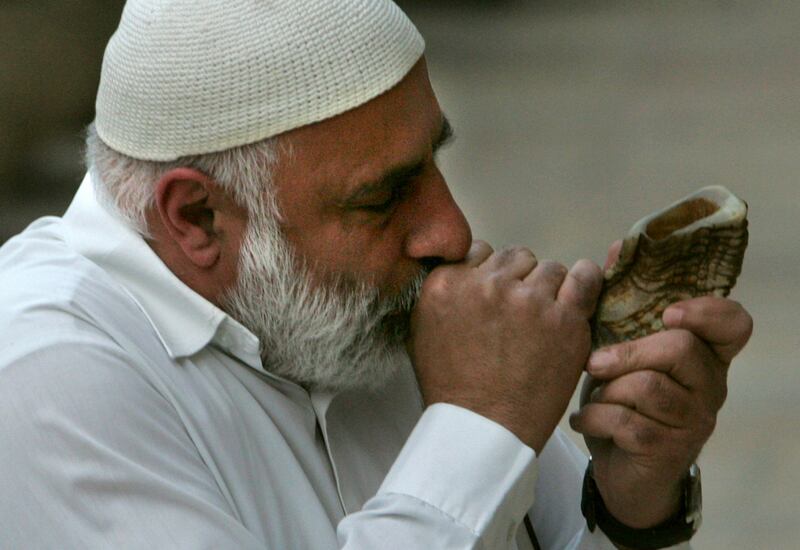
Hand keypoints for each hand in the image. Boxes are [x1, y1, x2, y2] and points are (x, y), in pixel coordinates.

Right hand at [408, 240, 602, 452]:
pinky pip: (584, 277)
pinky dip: (585, 281)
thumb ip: (441, 292)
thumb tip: (459, 269)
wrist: (483, 430)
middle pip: (516, 257)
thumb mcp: (422, 331)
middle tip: (519, 316)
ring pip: (548, 269)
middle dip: (519, 280)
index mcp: (447, 284)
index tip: (495, 298)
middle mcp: (486, 284)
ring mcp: (527, 300)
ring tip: (543, 322)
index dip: (491, 275)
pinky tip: (579, 294)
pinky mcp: (564, 319)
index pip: (479, 252)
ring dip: (548, 290)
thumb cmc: (452, 388)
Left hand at [570, 296, 752, 527]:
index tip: (669, 312)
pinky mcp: (671, 450)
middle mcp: (710, 386)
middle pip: (681, 348)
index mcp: (704, 355)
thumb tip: (617, 249)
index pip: (734, 324)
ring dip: (607, 390)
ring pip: (649, 387)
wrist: (623, 472)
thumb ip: (623, 307)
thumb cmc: (622, 401)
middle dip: (628, 352)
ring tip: (592, 398)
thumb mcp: (621, 352)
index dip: (708, 311)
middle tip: (594, 363)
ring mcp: (695, 421)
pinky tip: (583, 421)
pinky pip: (629, 423)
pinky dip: (595, 418)